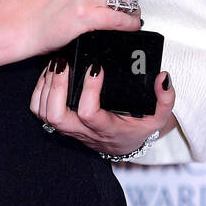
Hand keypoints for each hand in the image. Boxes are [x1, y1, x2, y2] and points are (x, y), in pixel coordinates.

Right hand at [11, 0, 140, 57]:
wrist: (18, 23)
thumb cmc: (37, 4)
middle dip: (124, 2)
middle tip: (117, 11)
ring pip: (126, 4)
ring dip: (129, 15)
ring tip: (124, 20)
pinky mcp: (86, 14)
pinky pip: (120, 19)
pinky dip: (128, 25)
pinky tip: (128, 28)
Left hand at [30, 59, 174, 156]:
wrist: (124, 143)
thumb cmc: (138, 127)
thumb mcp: (158, 117)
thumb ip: (165, 99)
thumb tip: (162, 78)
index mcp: (106, 128)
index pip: (89, 113)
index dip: (89, 90)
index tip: (96, 67)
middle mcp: (83, 131)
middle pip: (57, 115)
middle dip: (57, 87)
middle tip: (64, 62)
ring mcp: (70, 128)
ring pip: (45, 114)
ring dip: (46, 87)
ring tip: (57, 63)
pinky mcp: (61, 123)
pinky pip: (40, 111)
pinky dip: (40, 91)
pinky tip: (50, 72)